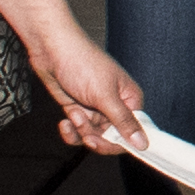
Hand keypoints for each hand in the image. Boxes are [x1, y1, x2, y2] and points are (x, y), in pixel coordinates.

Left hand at [25, 10, 152, 155]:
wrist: (51, 50)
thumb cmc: (82, 62)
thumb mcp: (105, 95)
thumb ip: (124, 121)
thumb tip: (143, 143)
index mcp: (130, 100)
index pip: (134, 132)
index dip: (122, 142)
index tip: (105, 145)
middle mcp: (115, 106)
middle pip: (112, 138)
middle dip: (96, 136)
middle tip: (85, 131)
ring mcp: (95, 109)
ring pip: (93, 136)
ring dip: (81, 130)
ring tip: (73, 114)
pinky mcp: (78, 110)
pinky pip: (78, 132)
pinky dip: (71, 131)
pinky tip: (65, 121)